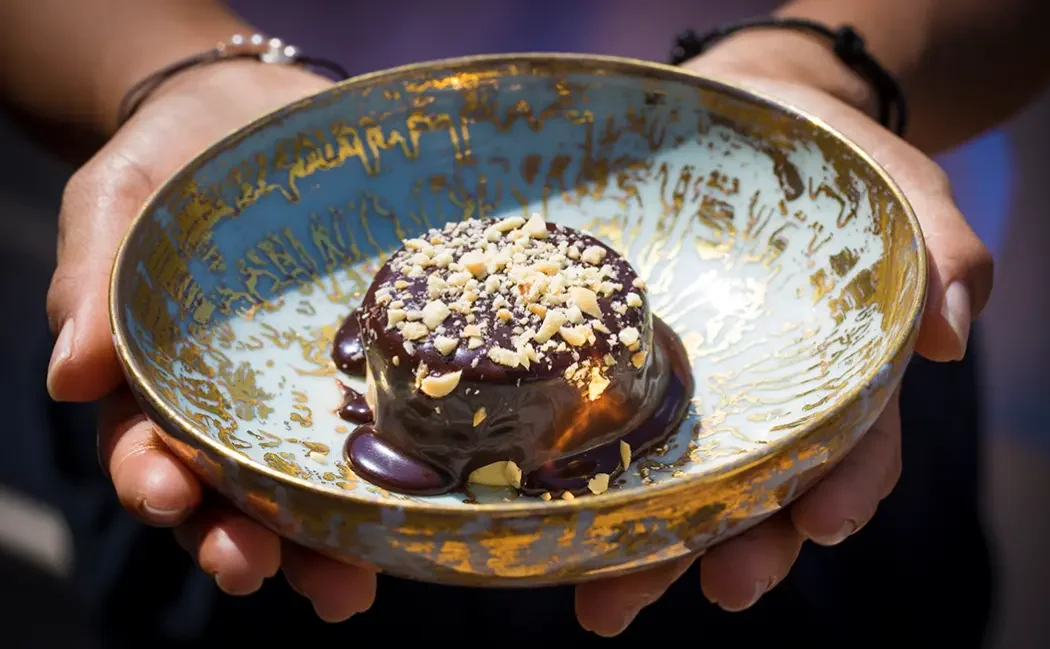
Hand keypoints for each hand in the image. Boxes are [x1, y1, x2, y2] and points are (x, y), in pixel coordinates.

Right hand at [47, 60, 376, 620]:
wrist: (265, 114)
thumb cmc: (174, 159)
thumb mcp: (116, 199)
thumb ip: (90, 276)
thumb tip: (68, 379)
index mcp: (163, 379)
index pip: (148, 450)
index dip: (153, 483)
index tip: (171, 502)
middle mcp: (238, 404)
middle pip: (232, 494)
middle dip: (238, 542)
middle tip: (254, 571)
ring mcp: (309, 392)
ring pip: (309, 488)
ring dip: (318, 547)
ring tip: (342, 590)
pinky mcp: (373, 368)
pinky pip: (383, 434)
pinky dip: (394, 485)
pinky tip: (419, 522)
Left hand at [573, 46, 993, 635]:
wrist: (738, 116)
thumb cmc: (828, 161)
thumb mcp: (899, 189)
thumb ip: (942, 250)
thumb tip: (953, 338)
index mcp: (838, 376)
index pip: (855, 447)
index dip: (844, 489)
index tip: (819, 525)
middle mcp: (767, 402)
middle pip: (763, 494)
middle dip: (744, 548)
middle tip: (723, 588)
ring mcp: (697, 394)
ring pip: (682, 490)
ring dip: (654, 554)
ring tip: (610, 602)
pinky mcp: (631, 371)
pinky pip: (612, 434)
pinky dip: (590, 487)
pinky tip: (557, 530)